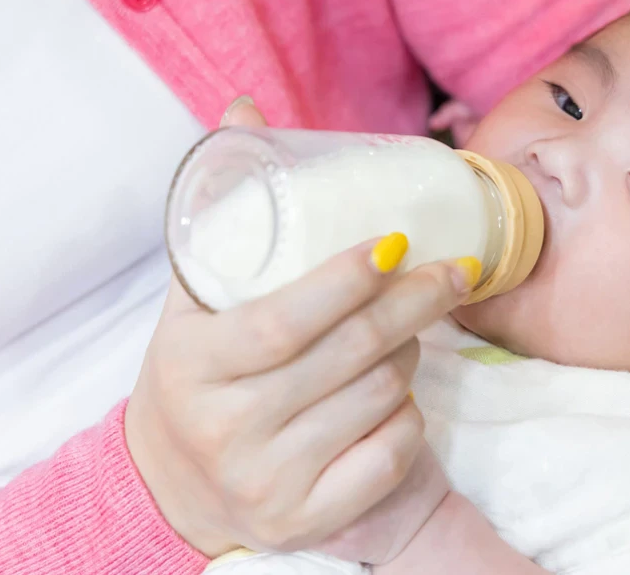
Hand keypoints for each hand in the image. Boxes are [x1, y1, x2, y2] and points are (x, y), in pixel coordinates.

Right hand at [125, 97, 479, 557]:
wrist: (175, 482)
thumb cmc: (198, 370)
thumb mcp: (196, 295)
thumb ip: (226, 210)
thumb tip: (246, 109)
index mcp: (191, 364)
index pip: (283, 322)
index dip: (344, 281)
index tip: (394, 243)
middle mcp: (223, 429)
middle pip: (347, 358)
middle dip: (413, 305)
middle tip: (454, 270)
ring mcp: (264, 481)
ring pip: (378, 402)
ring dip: (410, 357)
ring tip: (407, 332)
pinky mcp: (301, 520)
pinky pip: (387, 459)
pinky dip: (408, 420)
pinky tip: (398, 398)